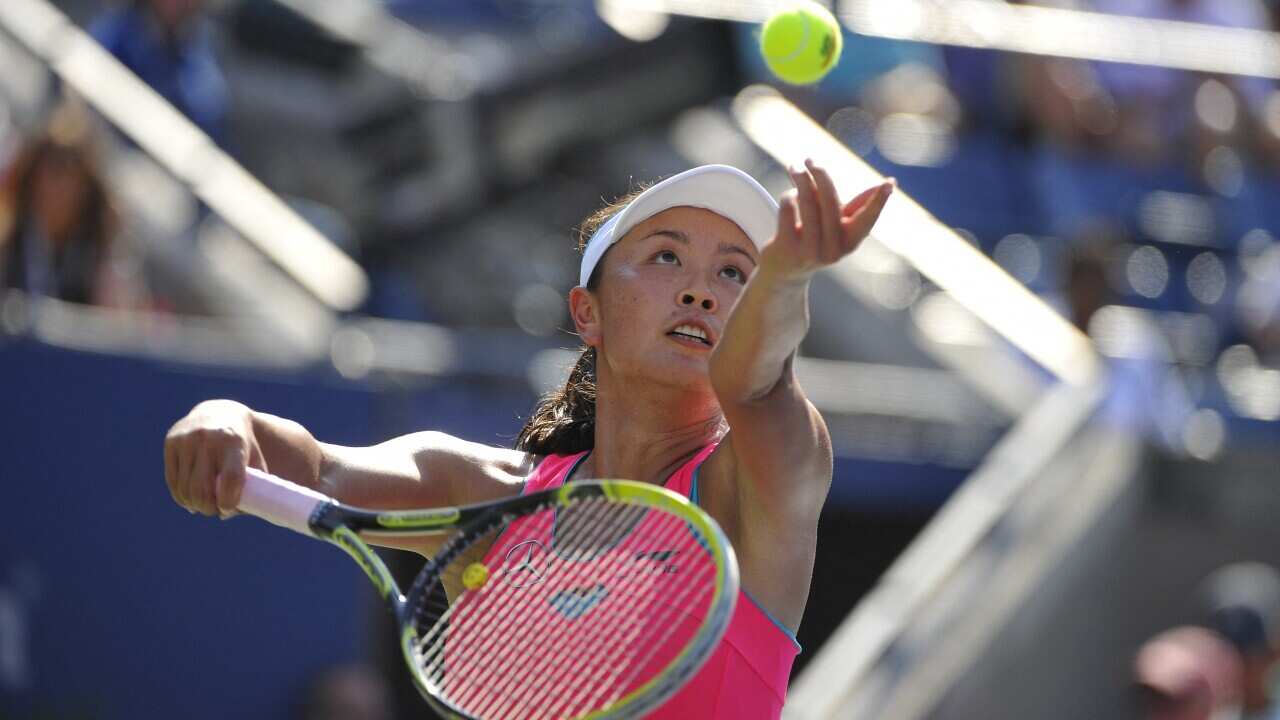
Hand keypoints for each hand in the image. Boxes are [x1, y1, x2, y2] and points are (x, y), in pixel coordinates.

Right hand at [163, 400, 265, 517]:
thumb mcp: (255, 459)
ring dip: (194, 505)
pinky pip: (173, 481)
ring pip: (185, 488)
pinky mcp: (171, 443)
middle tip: (214, 511)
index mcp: (234, 442)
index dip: (228, 501)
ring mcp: (186, 440)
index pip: (230, 479)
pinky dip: (181, 496)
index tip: (227, 509)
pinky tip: (189, 500)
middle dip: (208, 508)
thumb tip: (228, 514)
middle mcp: (207, 439)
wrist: (218, 413)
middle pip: (202, 489)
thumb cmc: (242, 444)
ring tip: (203, 506)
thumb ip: (251, 487)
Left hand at [761, 158, 893, 280]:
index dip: (878, 201)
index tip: (889, 183)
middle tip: (810, 160)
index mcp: (850, 242)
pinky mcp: (787, 249)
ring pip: (807, 202)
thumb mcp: (839, 226)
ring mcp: (810, 252)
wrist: (785, 272)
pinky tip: (788, 197)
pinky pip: (788, 209)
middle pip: (830, 202)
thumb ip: (859, 205)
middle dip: (821, 176)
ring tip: (794, 168)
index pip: (867, 219)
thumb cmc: (817, 240)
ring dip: (801, 181)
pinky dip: (788, 197)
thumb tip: (891, 183)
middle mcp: (833, 250)